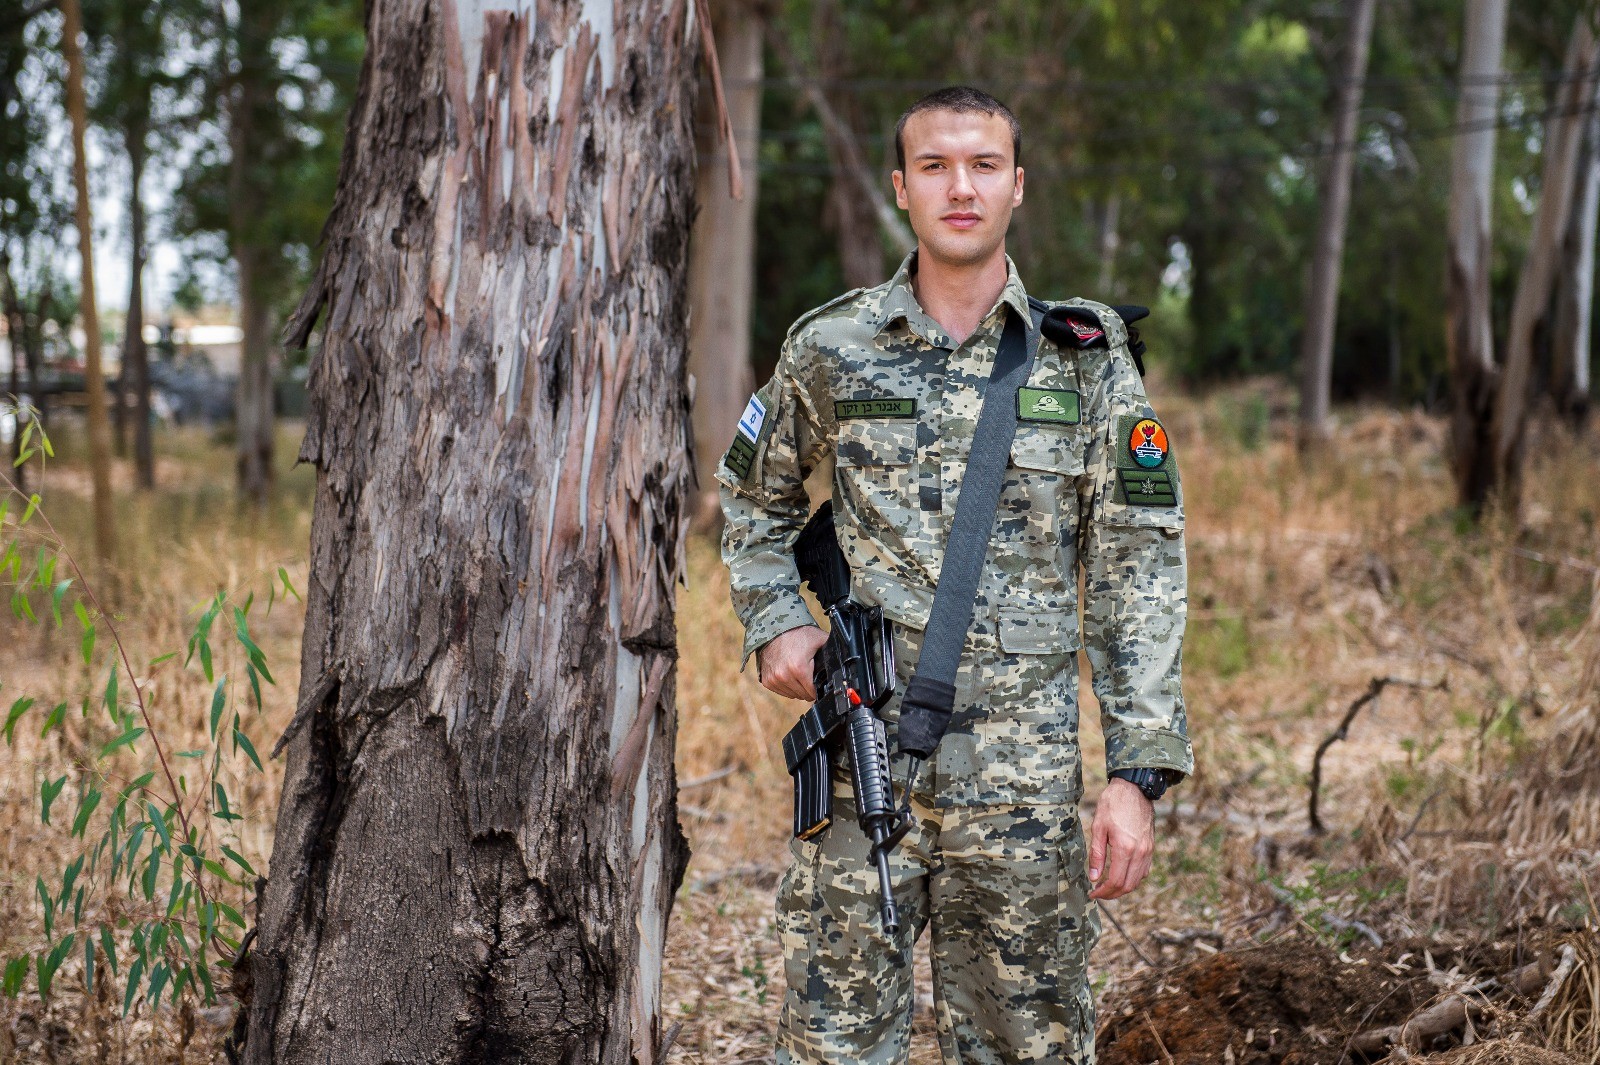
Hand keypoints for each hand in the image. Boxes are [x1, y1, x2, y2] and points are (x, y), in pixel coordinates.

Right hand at [757, 625, 828, 700]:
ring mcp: (773, 679)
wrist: (774, 627)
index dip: (818, 687)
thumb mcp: (819, 639)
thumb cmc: (797, 633)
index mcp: (799, 668)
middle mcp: (784, 676)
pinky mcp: (766, 680)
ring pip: (792, 695)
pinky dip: (786, 685)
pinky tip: (788, 673)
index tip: (818, 680)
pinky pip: (781, 691)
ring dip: (797, 687)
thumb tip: (846, 662)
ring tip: (798, 671)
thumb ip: (833, 653)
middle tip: (809, 673)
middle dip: (808, 687)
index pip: (813, 692)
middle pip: (803, 695)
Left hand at [1087, 777, 1154, 900]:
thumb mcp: (1098, 827)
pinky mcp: (1151, 847)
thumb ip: (1096, 854)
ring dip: (1122, 888)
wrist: (1134, 789)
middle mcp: (1140, 852)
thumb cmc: (1113, 804)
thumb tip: (1093, 877)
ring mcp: (1148, 851)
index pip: (1115, 881)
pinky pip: (1144, 871)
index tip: (1093, 893)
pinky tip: (1121, 875)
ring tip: (1107, 886)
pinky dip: (1133, 879)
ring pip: (1137, 881)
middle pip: (1128, 885)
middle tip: (1098, 893)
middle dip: (1112, 894)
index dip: (1103, 892)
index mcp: (1125, 848)